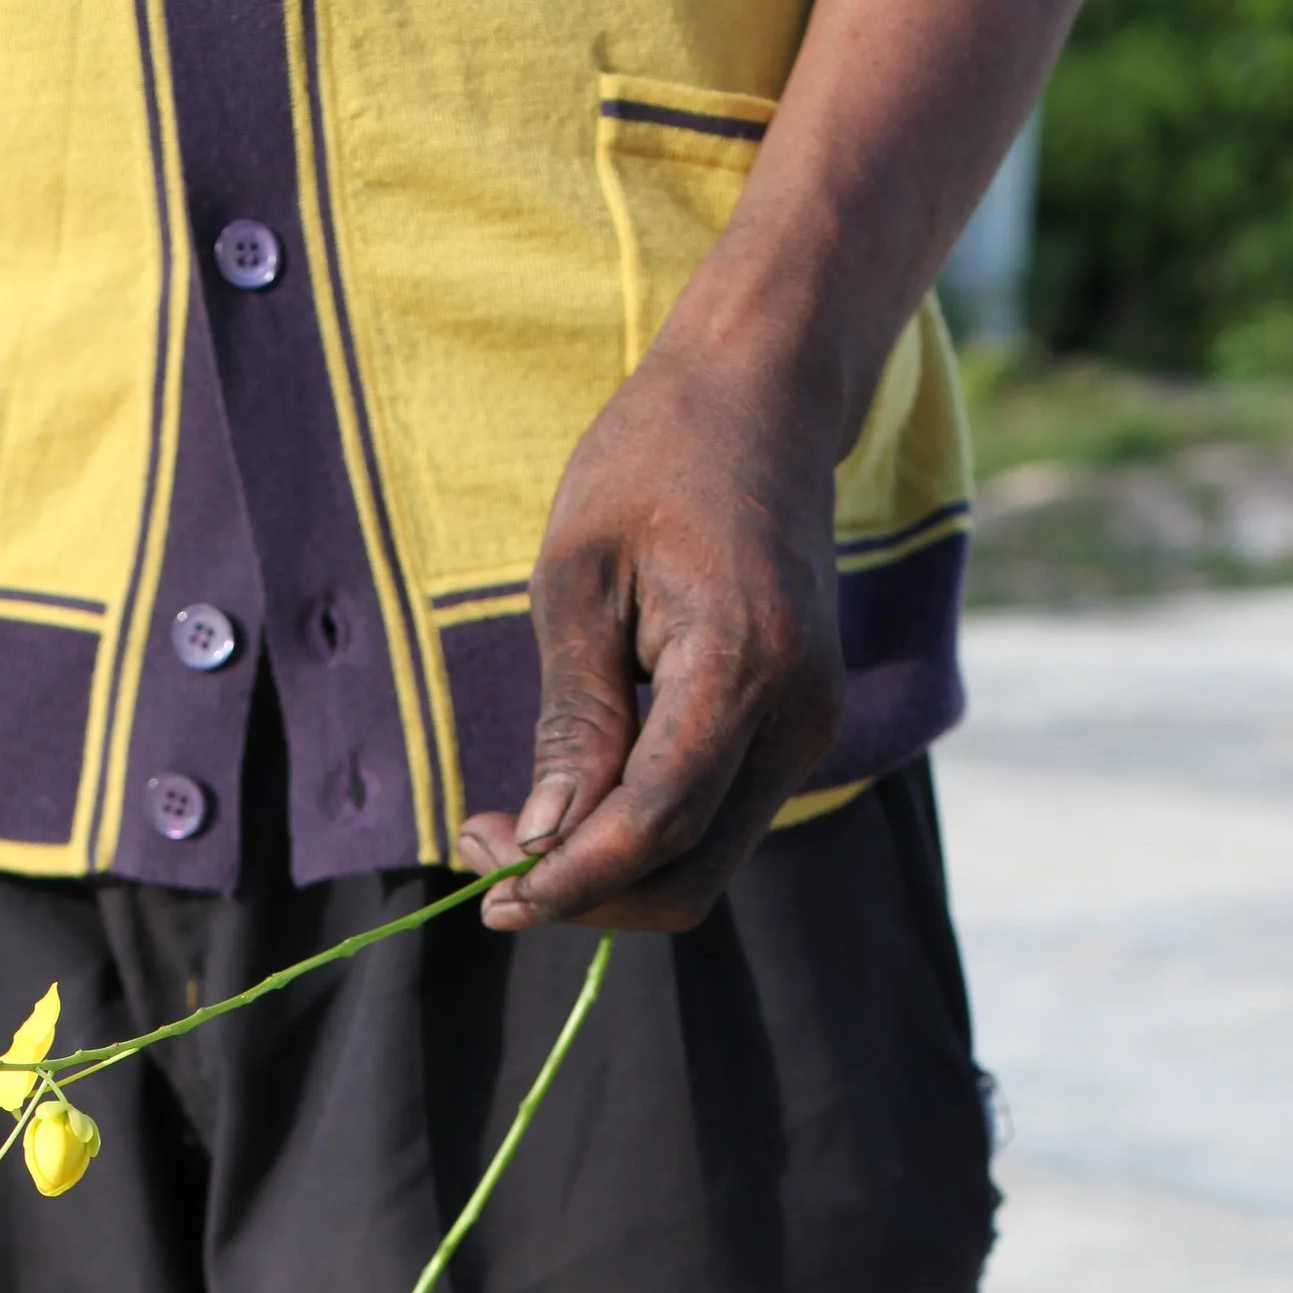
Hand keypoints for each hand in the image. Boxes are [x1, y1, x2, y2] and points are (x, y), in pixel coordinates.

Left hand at [457, 331, 847, 936]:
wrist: (764, 397)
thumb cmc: (656, 461)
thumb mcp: (579, 578)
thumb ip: (573, 718)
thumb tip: (548, 840)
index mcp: (745, 664)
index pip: (657, 823)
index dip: (571, 879)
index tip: (487, 889)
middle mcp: (798, 715)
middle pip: (687, 875)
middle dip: (583, 894)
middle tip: (484, 861)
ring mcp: (808, 729)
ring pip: (703, 863)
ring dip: (606, 874)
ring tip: (514, 830)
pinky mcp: (796, 731)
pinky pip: (715, 822)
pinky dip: (639, 836)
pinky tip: (572, 799)